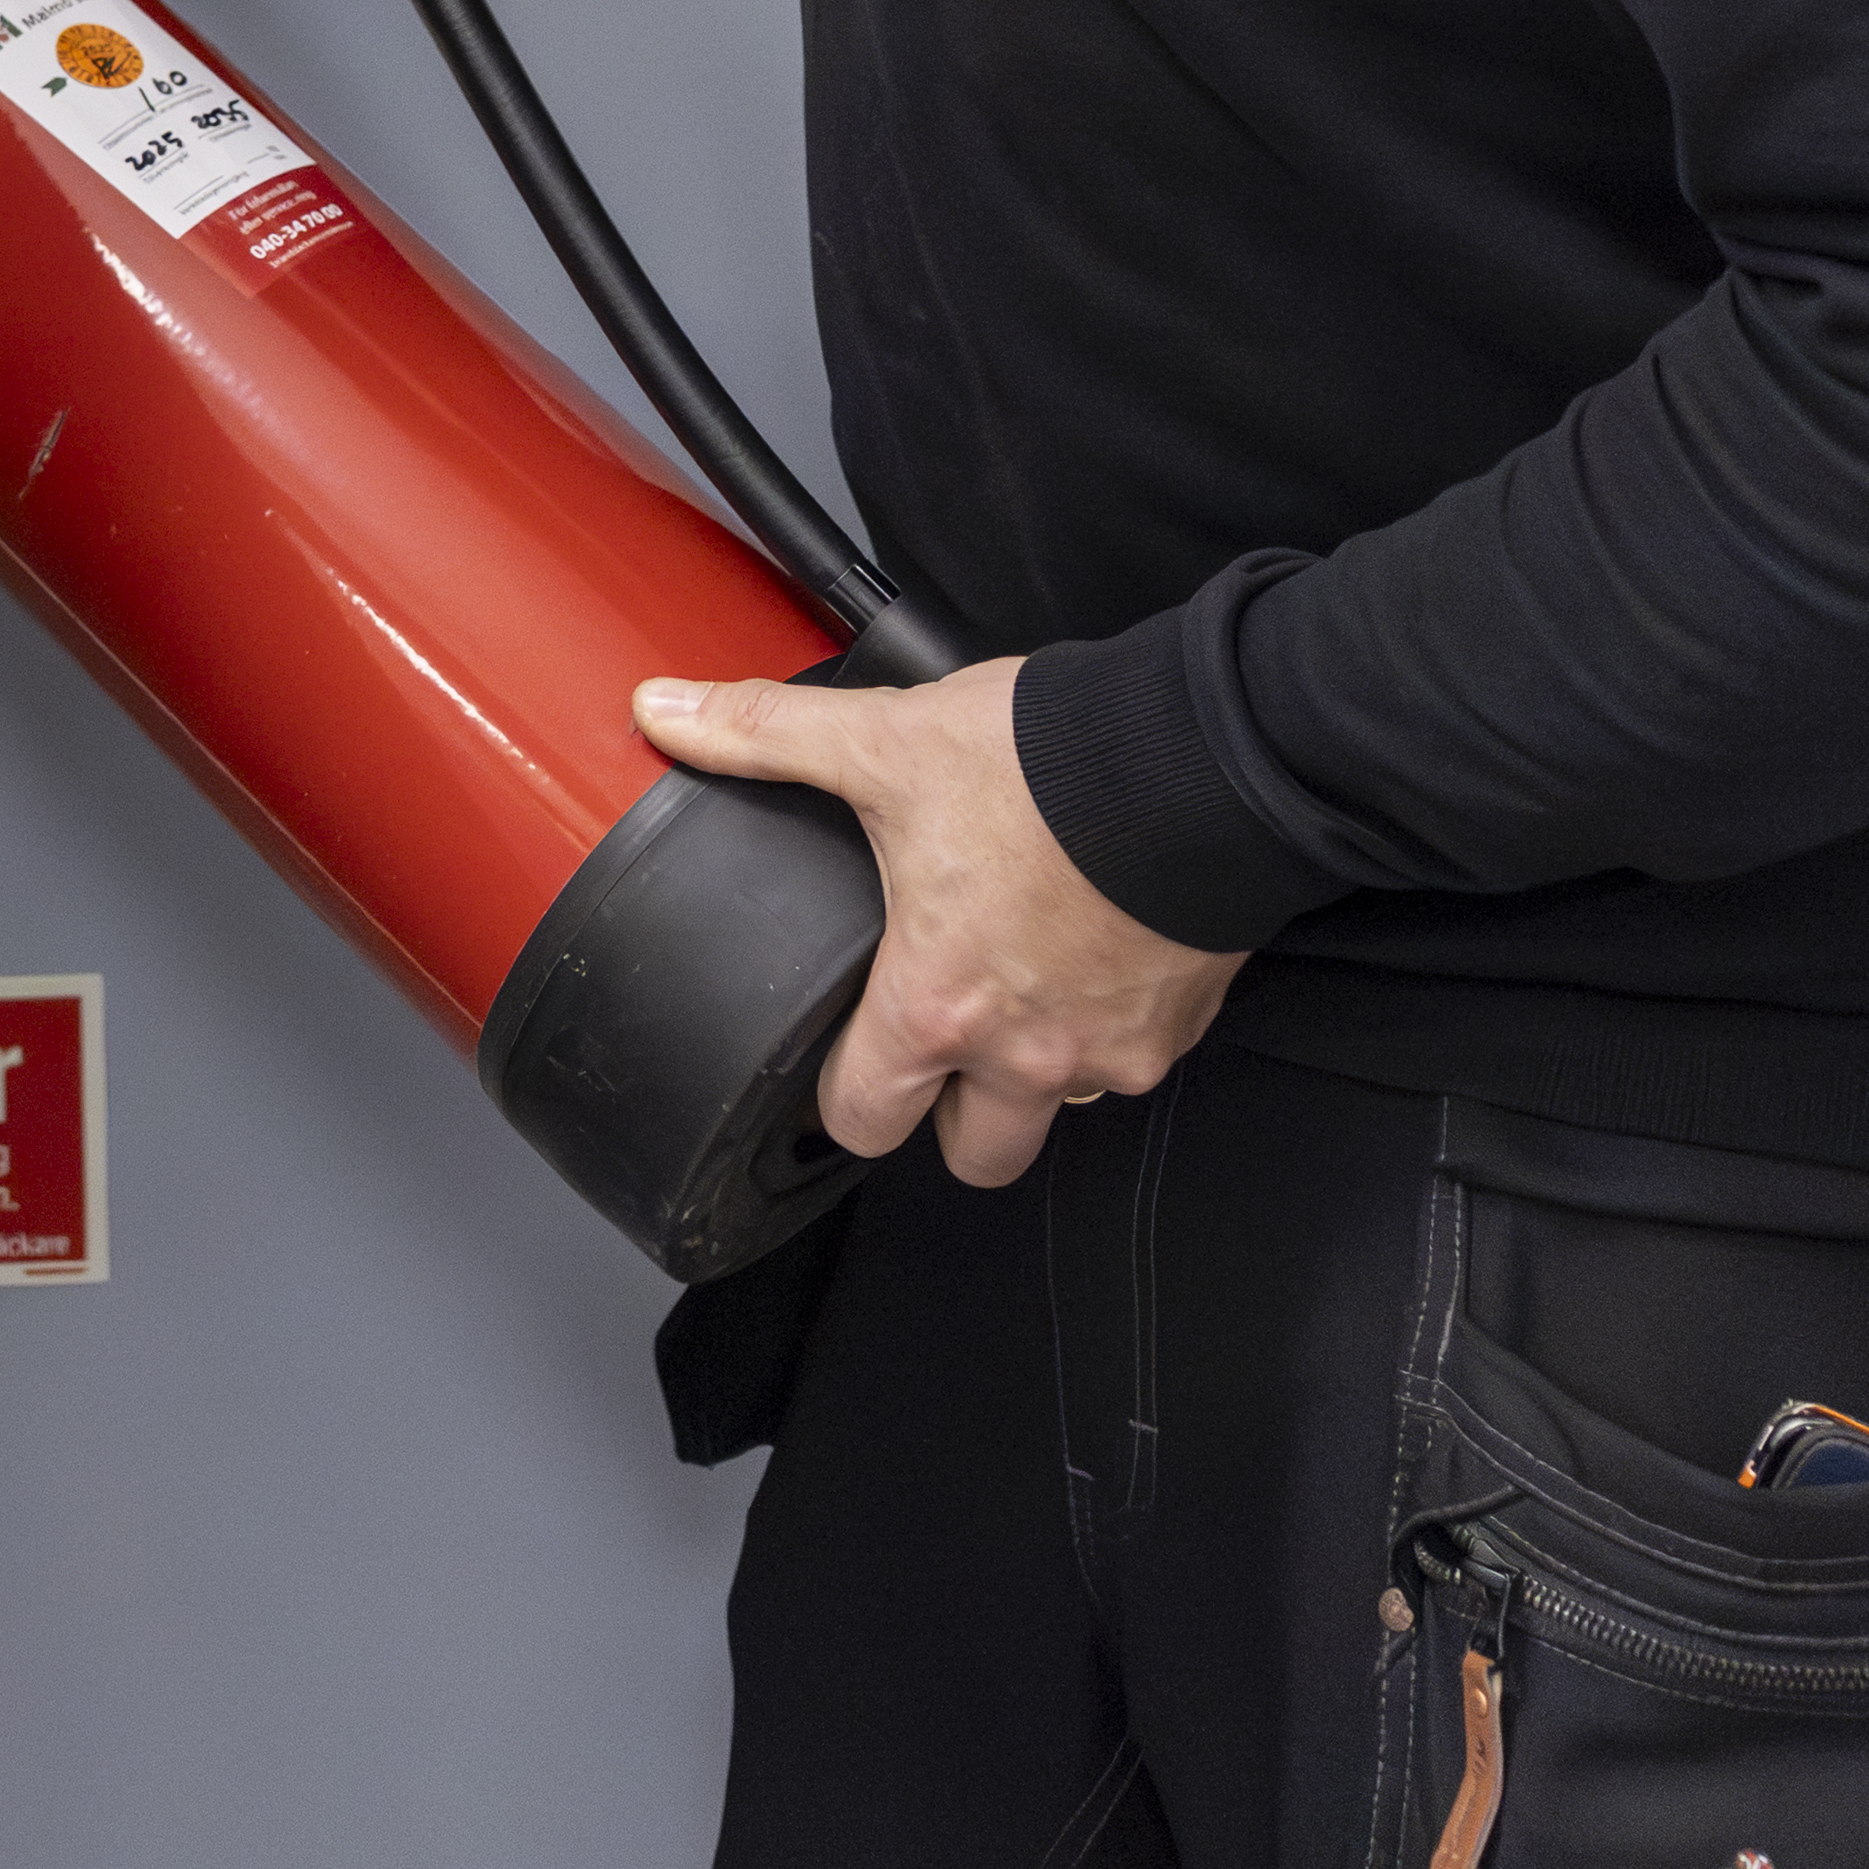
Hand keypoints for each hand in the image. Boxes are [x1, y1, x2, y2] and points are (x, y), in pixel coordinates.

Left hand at [633, 658, 1238, 1189]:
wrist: (1199, 758)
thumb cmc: (1052, 766)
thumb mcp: (886, 742)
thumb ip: (767, 735)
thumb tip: (669, 714)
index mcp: (937, 1006)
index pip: (863, 1120)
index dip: (838, 1098)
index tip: (842, 1059)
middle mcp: (1026, 1054)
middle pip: (973, 1154)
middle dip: (949, 1114)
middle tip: (936, 1040)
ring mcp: (1110, 1051)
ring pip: (1058, 1106)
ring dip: (1033, 1065)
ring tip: (1016, 977)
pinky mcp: (1180, 1027)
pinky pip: (1132, 1059)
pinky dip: (1107, 1023)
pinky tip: (1088, 951)